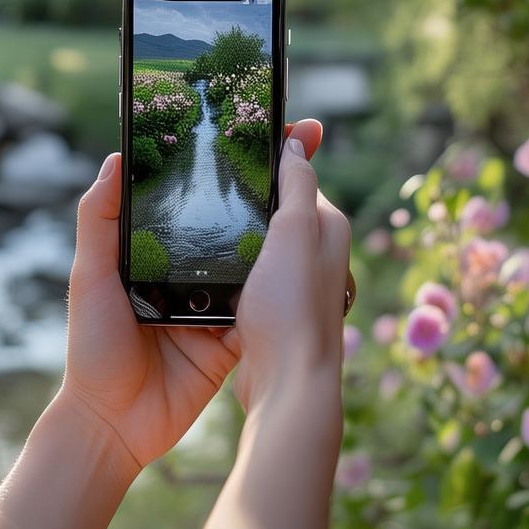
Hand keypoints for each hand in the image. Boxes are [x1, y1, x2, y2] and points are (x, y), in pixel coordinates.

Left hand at [59, 120, 326, 473]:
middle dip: (274, 181)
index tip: (256, 124)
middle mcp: (193, 268)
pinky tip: (309, 255)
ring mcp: (218, 301)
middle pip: (239, 218)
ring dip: (287, 228)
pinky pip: (267, 305)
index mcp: (160, 247)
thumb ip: (99, 220)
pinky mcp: (237, 336)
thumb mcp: (88, 274)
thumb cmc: (91, 345)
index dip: (226, 160)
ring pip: (260, 258)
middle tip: (309, 138)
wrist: (111, 424)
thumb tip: (116, 157)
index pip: (199, 193)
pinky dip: (285, 286)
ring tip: (319, 186)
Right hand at [231, 127, 352, 413]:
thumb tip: (298, 143)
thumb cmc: (292, 307)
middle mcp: (317, 253)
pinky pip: (249, 274)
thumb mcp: (294, 232)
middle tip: (207, 184)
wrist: (287, 384)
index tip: (233, 146)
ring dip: (236, 235)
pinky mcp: (273, 309)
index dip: (268, 160)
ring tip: (201, 224)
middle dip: (247, 198)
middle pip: (275, 210)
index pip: (296, 177)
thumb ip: (297, 185)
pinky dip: (231, 267)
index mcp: (328, 227)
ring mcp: (295, 284)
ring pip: (259, 243)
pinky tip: (207, 268)